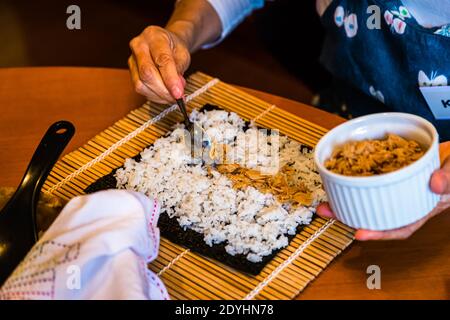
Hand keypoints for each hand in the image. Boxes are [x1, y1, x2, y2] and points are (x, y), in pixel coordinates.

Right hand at [128, 26, 190, 103]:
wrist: (166, 44)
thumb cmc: (174, 48)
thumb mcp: (183, 54)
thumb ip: (180, 69)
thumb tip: (176, 88)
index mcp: (154, 36)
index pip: (161, 60)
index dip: (170, 79)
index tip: (178, 93)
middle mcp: (139, 45)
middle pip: (147, 73)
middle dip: (164, 90)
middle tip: (177, 97)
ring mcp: (132, 59)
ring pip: (141, 84)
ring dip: (159, 95)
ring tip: (172, 94)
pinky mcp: (131, 72)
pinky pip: (141, 89)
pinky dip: (155, 96)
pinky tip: (164, 94)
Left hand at [317, 141, 449, 239]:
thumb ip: (449, 179)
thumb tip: (434, 184)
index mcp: (422, 207)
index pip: (401, 227)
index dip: (380, 233)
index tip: (360, 234)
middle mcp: (405, 201)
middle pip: (376, 215)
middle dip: (349, 217)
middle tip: (326, 212)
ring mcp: (395, 188)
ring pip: (368, 198)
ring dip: (345, 200)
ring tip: (325, 200)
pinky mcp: (388, 173)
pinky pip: (370, 179)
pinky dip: (354, 180)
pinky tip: (339, 176)